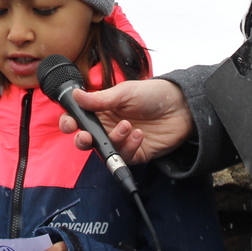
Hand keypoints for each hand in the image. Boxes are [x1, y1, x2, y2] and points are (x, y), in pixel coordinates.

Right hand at [60, 78, 191, 163]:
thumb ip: (100, 98)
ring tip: (127, 126)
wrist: (182, 107)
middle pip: (86, 140)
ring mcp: (121, 141)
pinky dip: (129, 147)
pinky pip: (124, 157)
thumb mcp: (125, 92)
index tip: (70, 124)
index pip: (79, 119)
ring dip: (113, 140)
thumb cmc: (153, 94)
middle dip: (82, 140)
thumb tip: (75, 95)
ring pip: (104, 151)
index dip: (70, 123)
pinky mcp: (135, 153)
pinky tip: (139, 135)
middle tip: (86, 137)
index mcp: (102, 110)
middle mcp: (108, 127)